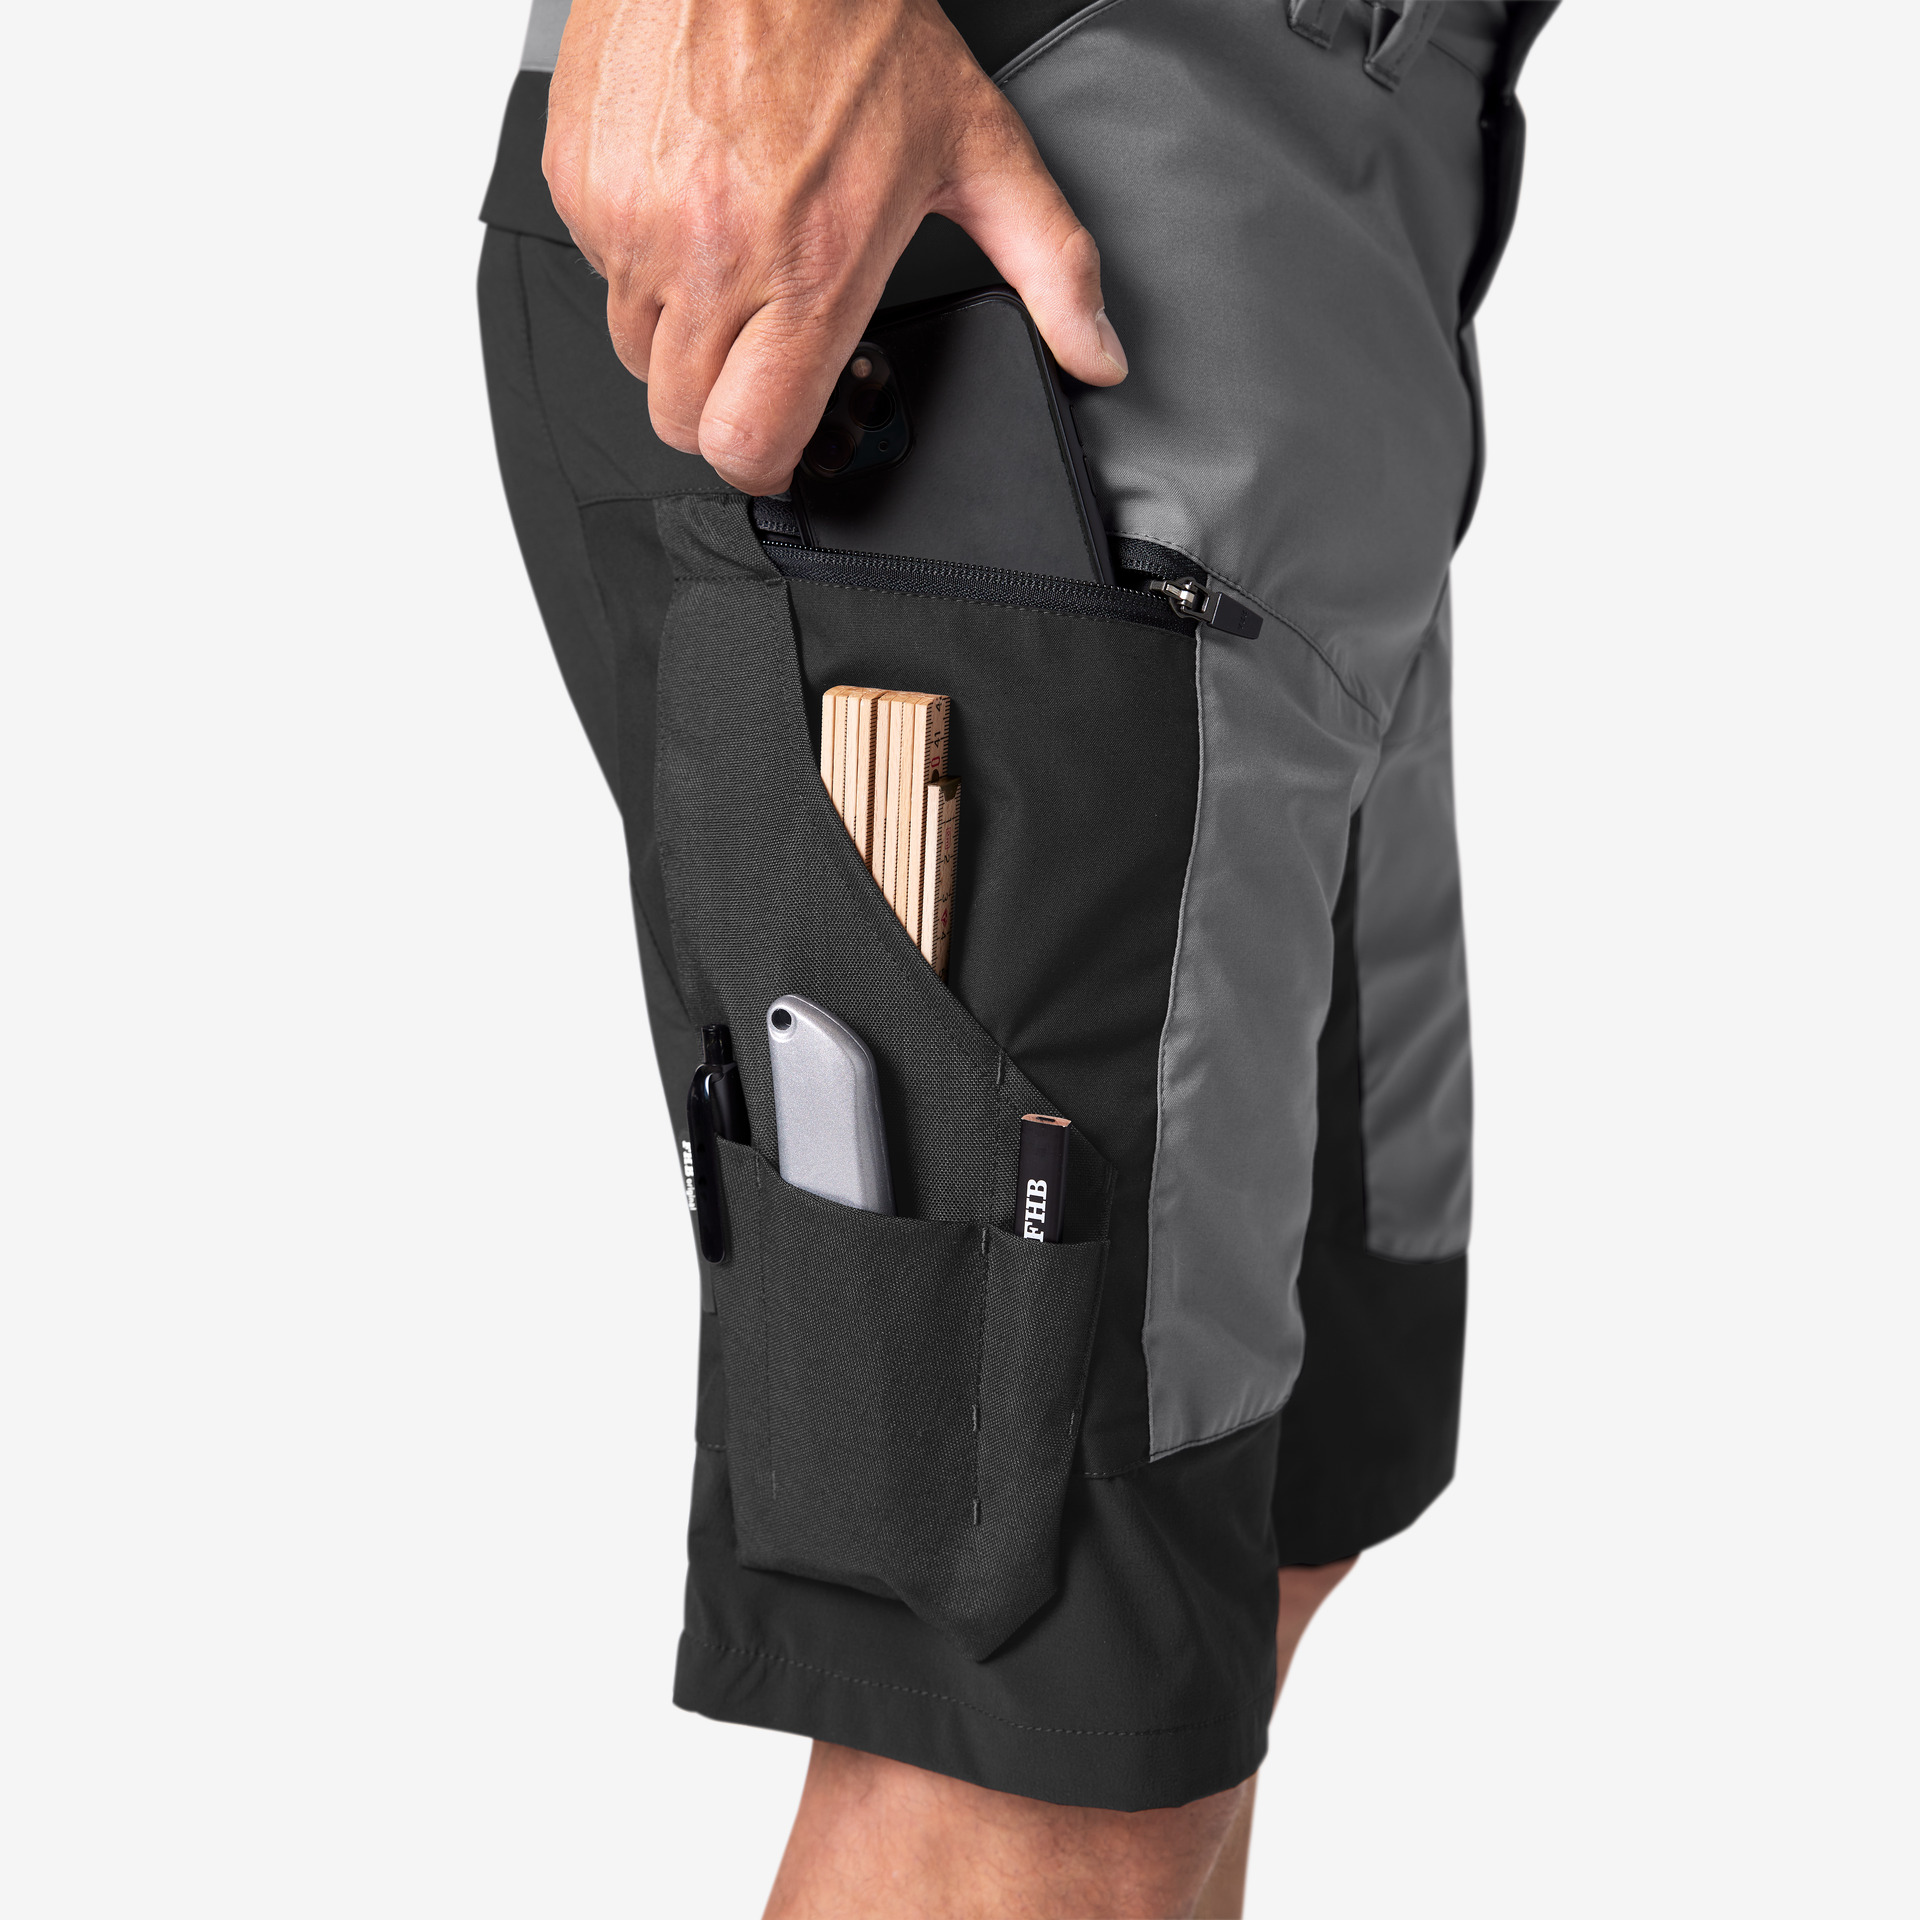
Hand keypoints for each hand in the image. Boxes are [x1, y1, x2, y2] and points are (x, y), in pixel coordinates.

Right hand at [543, 0, 1127, 493]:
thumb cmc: (855, 22)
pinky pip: (596, 271)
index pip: (747, 443)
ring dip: (678, 335)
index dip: (765, 463)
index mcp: (809, 269)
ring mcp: (631, 221)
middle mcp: (711, 256)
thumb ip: (1050, 266)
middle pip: (681, 419)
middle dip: (722, 409)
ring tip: (731, 260)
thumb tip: (1097, 352)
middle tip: (763, 356)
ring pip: (634, 353)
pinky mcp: (580, 182)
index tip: (784, 444)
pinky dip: (636, 259)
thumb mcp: (979, 147)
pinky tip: (687, 203)